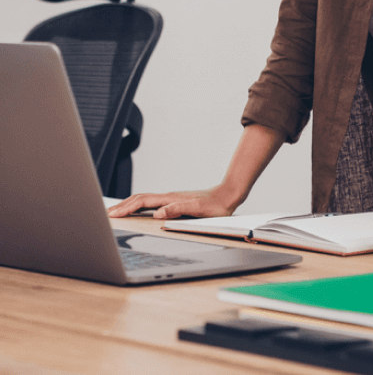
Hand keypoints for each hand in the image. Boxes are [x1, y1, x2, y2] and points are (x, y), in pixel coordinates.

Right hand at [106, 185, 242, 219]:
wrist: (227, 196)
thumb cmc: (215, 206)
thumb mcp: (197, 210)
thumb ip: (177, 210)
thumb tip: (157, 213)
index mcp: (170, 199)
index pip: (142, 202)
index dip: (126, 208)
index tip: (112, 214)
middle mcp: (168, 197)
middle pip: (139, 199)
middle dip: (122, 206)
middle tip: (105, 214)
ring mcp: (170, 198)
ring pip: (144, 200)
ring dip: (128, 205)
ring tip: (115, 212)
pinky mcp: (174, 202)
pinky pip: (151, 203)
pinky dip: (138, 206)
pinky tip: (137, 211)